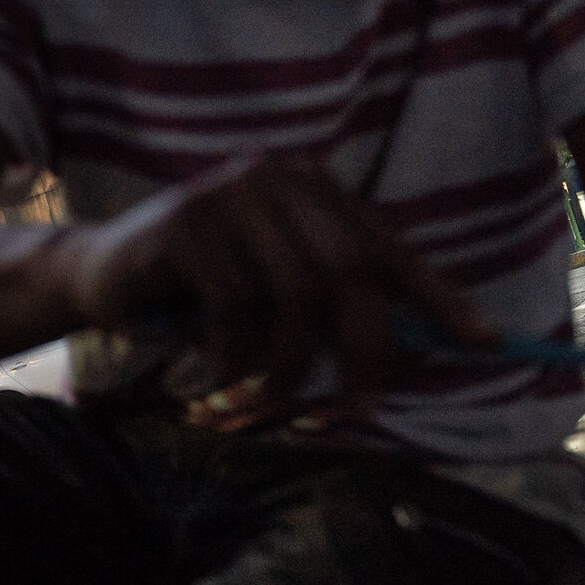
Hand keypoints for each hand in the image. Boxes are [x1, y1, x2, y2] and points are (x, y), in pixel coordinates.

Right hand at [57, 154, 491, 408]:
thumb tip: (420, 357)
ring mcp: (228, 193)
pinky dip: (233, 357)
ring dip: (286, 367)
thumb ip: (333, 312)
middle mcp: (278, 178)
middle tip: (355, 406)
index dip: (439, 297)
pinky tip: (215, 376)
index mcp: (312, 189)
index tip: (486, 342)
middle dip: (362, 348)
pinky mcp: (184, 221)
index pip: (388, 247)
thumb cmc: (199, 296)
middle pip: (350, 270)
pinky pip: (235, 306)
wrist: (98, 275)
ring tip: (264, 400)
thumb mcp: (275, 299)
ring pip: (295, 295)